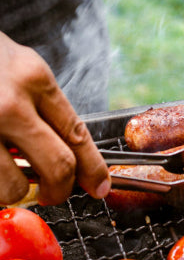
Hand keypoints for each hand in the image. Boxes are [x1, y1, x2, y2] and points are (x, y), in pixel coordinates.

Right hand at [0, 32, 110, 205]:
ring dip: (14, 192)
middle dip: (60, 190)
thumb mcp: (17, 64)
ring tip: (7, 180)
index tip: (99, 186)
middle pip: (58, 166)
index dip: (93, 168)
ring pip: (13, 186)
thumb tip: (65, 149)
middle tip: (53, 195)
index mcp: (33, 78)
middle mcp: (8, 103)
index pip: (78, 134)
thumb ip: (41, 103)